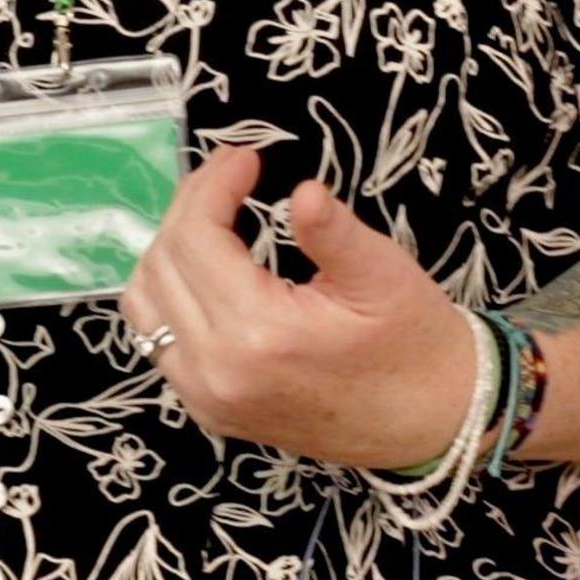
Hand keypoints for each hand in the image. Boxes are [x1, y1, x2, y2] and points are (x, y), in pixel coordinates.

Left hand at [115, 145, 480, 470]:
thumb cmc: (416, 345)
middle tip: (232, 177)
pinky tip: (212, 270)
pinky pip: (158, 341)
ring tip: (217, 219)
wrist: (434, 422)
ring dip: (170, 250)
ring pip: (144, 303)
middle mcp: (217, 371)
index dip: (213, 185)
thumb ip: (331, 230)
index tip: (247, 157)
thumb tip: (301, 190)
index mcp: (259, 335)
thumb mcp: (382, 275)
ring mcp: (206, 397)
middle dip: (191, 207)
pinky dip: (171, 294)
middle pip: (163, 263)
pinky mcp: (209, 410)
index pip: (196, 238)